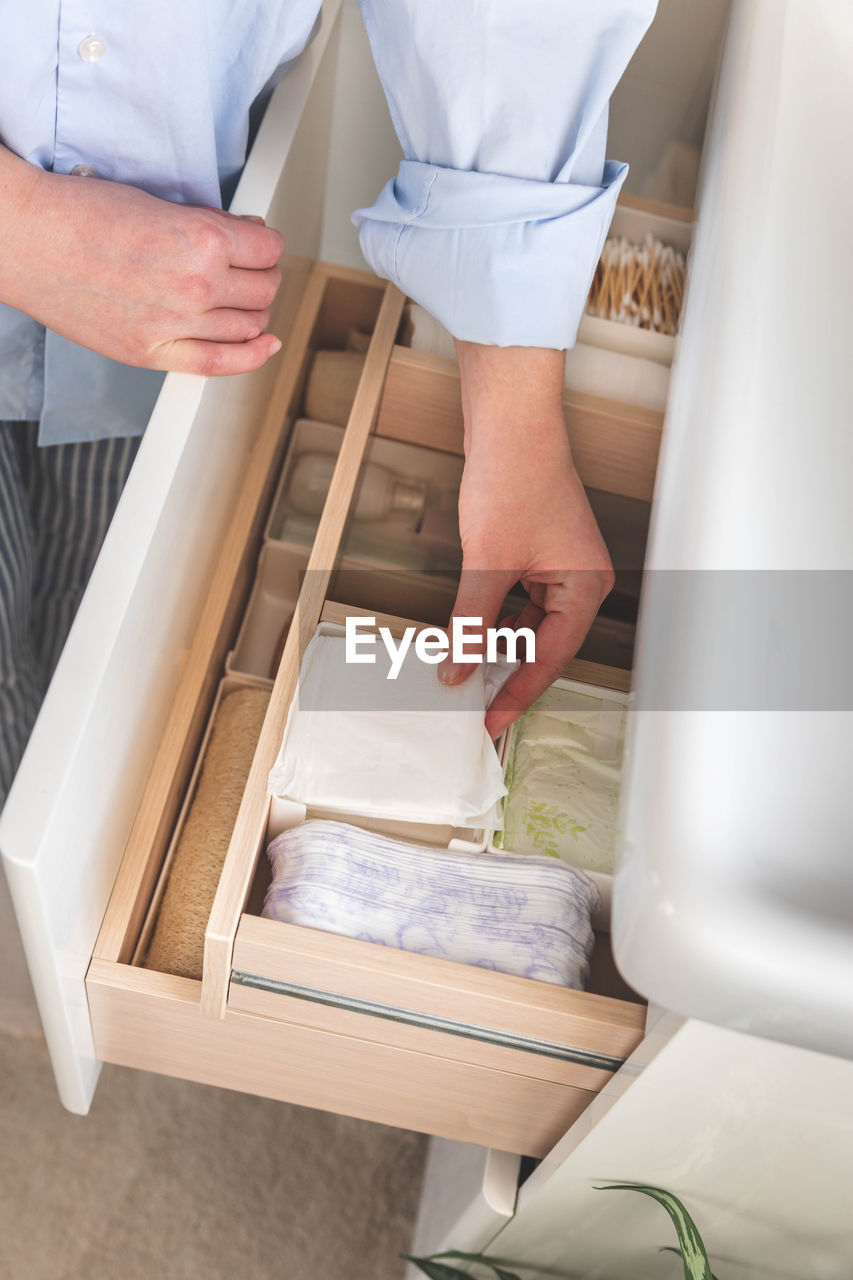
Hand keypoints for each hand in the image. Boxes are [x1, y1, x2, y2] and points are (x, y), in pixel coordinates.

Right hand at [0, 146, 283, 375]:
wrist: (26, 240)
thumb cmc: (79, 215)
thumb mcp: (157, 203)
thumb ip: (207, 225)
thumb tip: (248, 235)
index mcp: (201, 239)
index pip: (268, 249)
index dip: (267, 246)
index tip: (260, 247)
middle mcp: (196, 284)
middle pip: (265, 290)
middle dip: (263, 277)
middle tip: (250, 272)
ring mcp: (176, 324)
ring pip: (250, 326)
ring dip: (253, 313)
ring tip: (239, 301)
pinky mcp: (153, 353)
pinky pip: (221, 364)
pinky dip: (251, 356)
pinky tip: (263, 345)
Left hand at [439, 341, 614, 737]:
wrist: (508, 423)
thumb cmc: (514, 477)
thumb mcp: (487, 563)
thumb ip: (472, 624)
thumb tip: (458, 667)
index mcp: (585, 587)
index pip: (550, 659)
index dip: (516, 694)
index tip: (488, 722)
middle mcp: (582, 581)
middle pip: (545, 647)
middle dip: (508, 675)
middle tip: (474, 707)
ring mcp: (562, 566)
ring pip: (530, 626)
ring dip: (499, 648)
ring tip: (466, 675)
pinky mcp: (541, 553)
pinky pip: (521, 602)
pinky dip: (497, 620)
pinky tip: (471, 634)